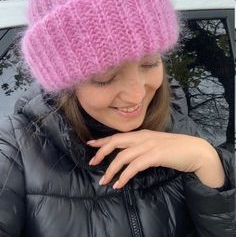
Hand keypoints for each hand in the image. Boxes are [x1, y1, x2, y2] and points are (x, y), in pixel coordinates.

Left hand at [87, 130, 224, 188]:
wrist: (195, 151)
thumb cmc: (176, 149)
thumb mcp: (155, 144)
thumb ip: (142, 147)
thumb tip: (129, 156)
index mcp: (142, 134)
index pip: (118, 135)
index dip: (103, 140)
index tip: (90, 144)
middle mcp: (143, 137)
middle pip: (116, 142)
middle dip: (101, 152)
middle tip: (92, 163)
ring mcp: (149, 145)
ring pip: (123, 156)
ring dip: (111, 170)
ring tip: (104, 181)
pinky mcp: (155, 155)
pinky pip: (134, 166)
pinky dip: (124, 176)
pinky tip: (119, 184)